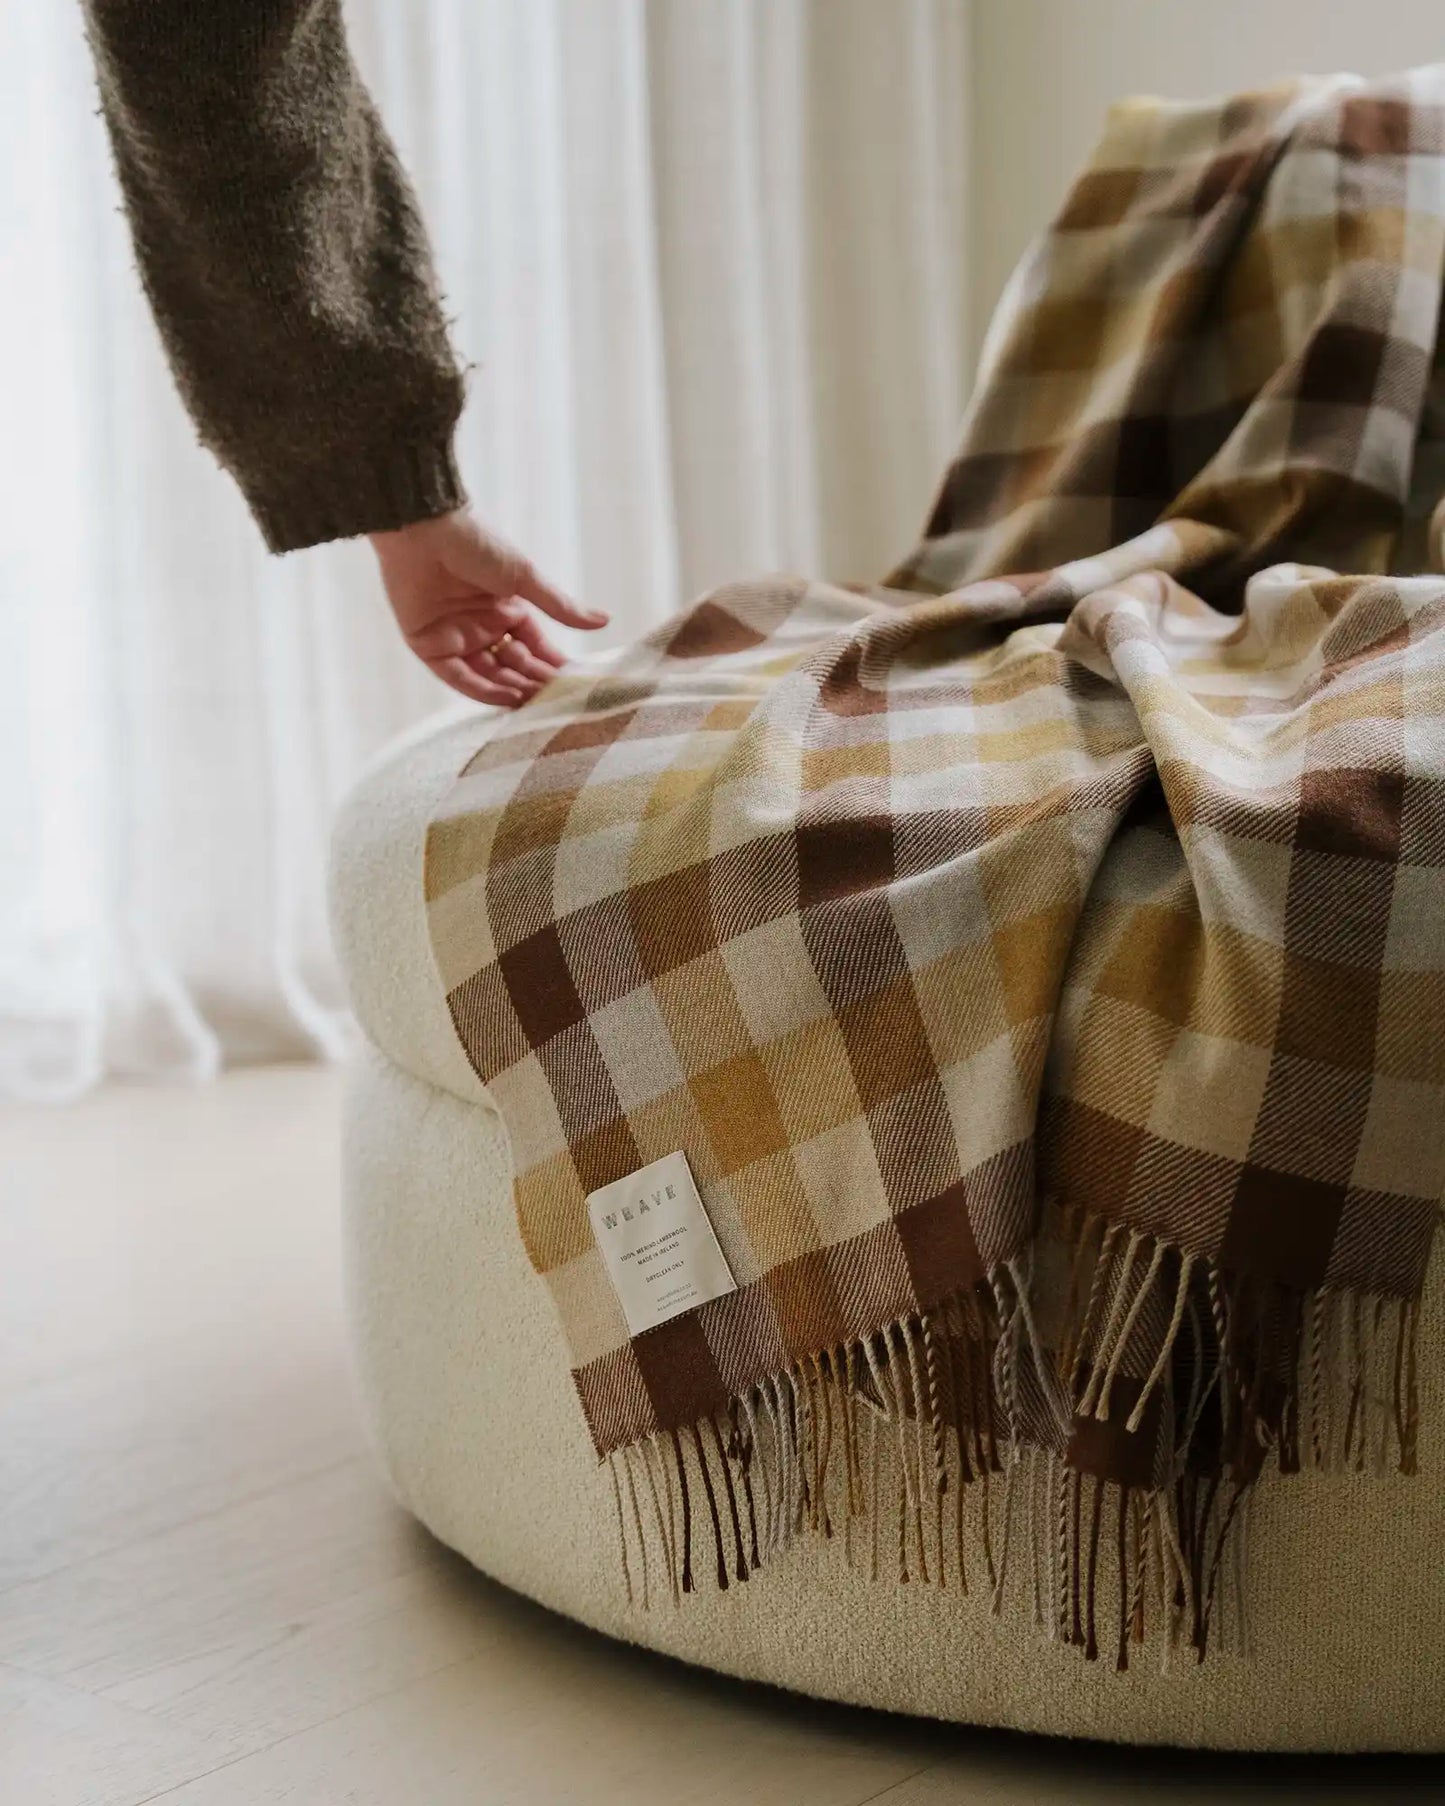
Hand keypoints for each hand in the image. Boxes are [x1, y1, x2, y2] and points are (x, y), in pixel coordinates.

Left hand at [369, 509, 606, 706]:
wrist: (424, 529)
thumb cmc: (476, 544)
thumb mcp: (525, 578)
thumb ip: (560, 606)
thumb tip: (604, 621)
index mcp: (507, 610)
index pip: (535, 647)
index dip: (552, 664)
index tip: (574, 683)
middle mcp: (483, 628)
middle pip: (513, 666)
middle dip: (534, 682)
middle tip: (557, 700)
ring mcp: (455, 639)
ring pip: (488, 676)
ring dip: (511, 690)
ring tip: (536, 704)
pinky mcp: (429, 646)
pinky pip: (457, 676)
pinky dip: (482, 689)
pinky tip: (506, 697)